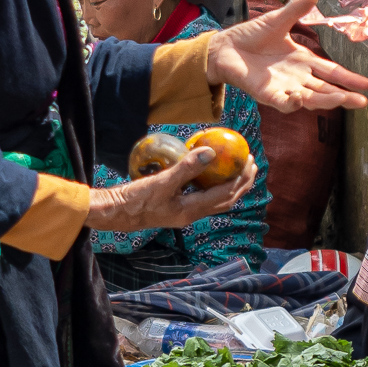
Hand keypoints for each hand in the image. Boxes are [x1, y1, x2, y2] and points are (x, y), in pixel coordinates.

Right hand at [90, 141, 254, 234]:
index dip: (240, 178)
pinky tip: (211, 171)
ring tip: (238, 167)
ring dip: (231, 184)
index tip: (248, 160)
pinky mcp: (178, 208)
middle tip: (250, 162)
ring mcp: (186, 213)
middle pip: (227, 199)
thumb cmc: (137, 199)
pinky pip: (204, 196)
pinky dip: (214, 184)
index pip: (225, 194)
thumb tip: (211, 152)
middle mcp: (193, 214)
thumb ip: (187, 168)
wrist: (117, 212)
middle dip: (242, 182)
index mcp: (192, 210)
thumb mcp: (162, 181)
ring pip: (217, 199)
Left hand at [203, 0, 367, 113]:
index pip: (331, 71)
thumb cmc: (251, 35)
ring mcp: (284, 87)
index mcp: (302, 60)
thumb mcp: (278, 19)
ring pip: (311, 99)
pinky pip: (284, 103)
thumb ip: (297, 9)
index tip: (366, 84)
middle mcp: (297, 77)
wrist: (225, 47)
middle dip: (344, 96)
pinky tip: (302, 98)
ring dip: (326, 101)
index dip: (348, 78)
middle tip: (363, 102)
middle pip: (325, 89)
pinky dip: (294, 103)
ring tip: (343, 99)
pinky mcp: (268, 94)